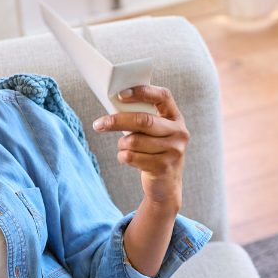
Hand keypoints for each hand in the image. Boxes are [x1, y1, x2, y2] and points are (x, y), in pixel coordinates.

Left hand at [92, 85, 187, 208]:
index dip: (142, 92)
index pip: (163, 96)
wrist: (166, 186)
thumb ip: (143, 119)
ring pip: (134, 141)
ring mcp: (173, 150)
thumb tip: (114, 105)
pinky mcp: (163, 167)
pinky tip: (127, 159)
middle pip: (143, 120)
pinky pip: (132, 157)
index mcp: (176, 118)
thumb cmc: (154, 153)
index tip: (121, 94)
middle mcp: (179, 132)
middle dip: (117, 121)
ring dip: (121, 144)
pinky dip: (123, 157)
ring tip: (124, 148)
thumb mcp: (155, 133)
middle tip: (99, 124)